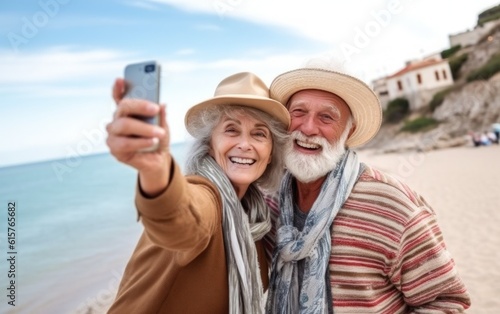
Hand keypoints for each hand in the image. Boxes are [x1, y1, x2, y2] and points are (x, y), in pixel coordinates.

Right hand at [106, 78, 171, 195]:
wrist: (158, 161)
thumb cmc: (158, 139)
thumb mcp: (163, 125)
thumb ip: (161, 115)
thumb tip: (163, 104)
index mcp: (127, 112)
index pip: (119, 97)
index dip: (117, 88)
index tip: (121, 79)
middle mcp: (117, 121)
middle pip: (123, 107)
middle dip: (140, 106)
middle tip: (156, 109)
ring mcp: (113, 135)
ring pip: (124, 125)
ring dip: (144, 128)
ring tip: (160, 132)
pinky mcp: (115, 149)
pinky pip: (125, 143)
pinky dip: (141, 142)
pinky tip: (152, 141)